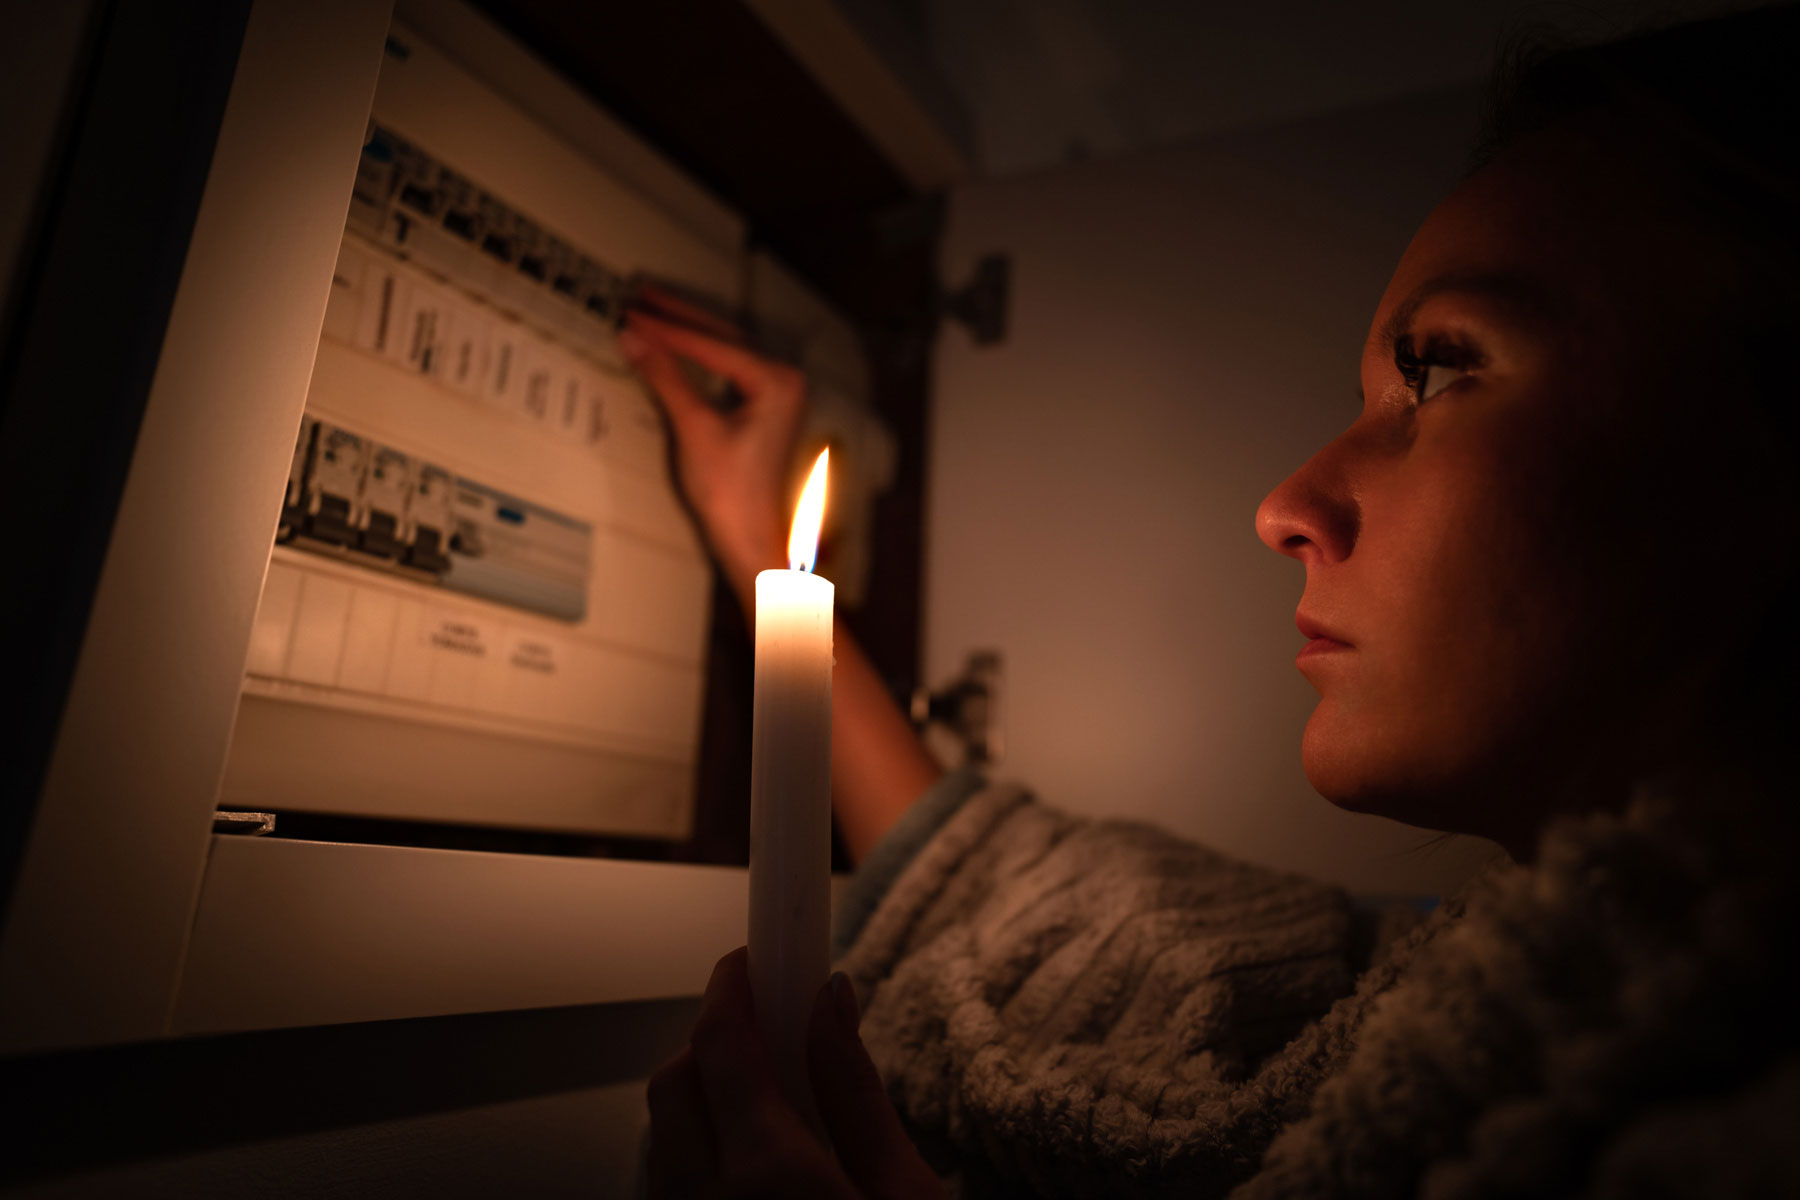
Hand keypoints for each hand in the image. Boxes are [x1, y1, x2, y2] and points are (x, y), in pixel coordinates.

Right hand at [619, 300, 806, 603]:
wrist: (749, 538)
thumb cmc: (729, 491)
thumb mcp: (694, 428)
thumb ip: (666, 377)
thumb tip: (633, 337)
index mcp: (777, 381)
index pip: (713, 344)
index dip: (669, 329)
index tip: (632, 313)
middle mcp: (785, 380)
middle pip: (723, 338)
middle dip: (679, 318)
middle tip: (639, 296)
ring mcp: (778, 394)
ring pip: (726, 350)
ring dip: (688, 332)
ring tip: (651, 311)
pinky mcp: (766, 409)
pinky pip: (728, 369)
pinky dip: (699, 357)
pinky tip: (675, 345)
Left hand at [646, 947, 947, 1199]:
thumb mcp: (906, 1193)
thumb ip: (856, 1094)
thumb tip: (831, 1000)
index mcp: (768, 1175)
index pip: (720, 1042)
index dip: (732, 984)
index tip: (754, 956)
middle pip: (675, 1080)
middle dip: (717, 1043)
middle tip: (774, 1038)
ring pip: (663, 1135)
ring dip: (705, 1103)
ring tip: (772, 1113)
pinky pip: (669, 1182)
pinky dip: (698, 1153)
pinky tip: (752, 1169)